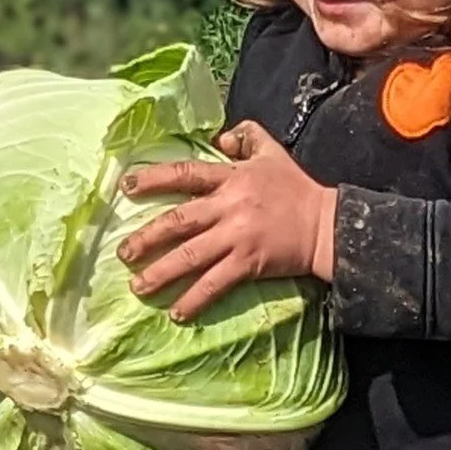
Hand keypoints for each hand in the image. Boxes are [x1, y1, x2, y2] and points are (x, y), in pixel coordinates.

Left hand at [118, 120, 336, 321]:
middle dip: (147, 237)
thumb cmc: (297, 189)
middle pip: (179, 221)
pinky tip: (177, 313)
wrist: (327, 225)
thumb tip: (219, 137)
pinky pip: (215, 284)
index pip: (185, 174)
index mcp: (232, 178)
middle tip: (123, 252)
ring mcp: (237, 237)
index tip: (126, 186)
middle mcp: (229, 206)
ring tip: (138, 287)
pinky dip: (195, 300)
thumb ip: (246, 136)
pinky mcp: (248, 263)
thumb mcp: (273, 152)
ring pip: (191, 256)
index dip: (154, 179)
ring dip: (161, 273)